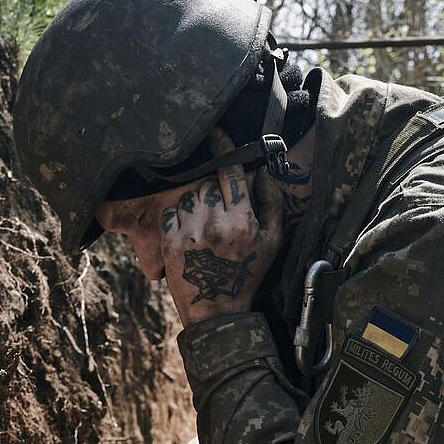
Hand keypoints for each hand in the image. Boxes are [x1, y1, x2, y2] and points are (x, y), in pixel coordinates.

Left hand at [161, 130, 285, 325]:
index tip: (216, 132)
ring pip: (188, 194)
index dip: (223, 148)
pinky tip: (189, 230)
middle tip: (220, 210)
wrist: (217, 311)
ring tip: (205, 223)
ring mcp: (190, 232)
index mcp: (242, 221)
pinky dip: (178, 214)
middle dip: (214, 189)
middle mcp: (215, 223)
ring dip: (196, 202)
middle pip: (208, 183)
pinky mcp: (170, 242)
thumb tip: (261, 172)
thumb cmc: (248, 274)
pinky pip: (170, 210)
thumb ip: (272, 203)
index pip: (230, 172)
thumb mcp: (273, 241)